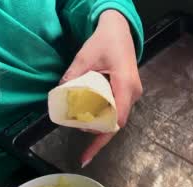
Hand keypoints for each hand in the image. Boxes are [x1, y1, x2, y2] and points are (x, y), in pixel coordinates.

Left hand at [61, 10, 142, 167]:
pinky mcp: (128, 94)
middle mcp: (133, 93)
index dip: (102, 135)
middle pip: (116, 121)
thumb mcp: (84, 56)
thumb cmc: (105, 41)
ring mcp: (132, 95)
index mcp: (126, 84)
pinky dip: (103, 117)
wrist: (119, 31)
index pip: (117, 118)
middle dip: (96, 131)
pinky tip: (89, 119)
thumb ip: (73, 75)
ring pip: (116, 117)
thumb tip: (59, 95)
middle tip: (73, 129)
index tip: (88, 150)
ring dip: (98, 124)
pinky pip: (116, 110)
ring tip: (77, 123)